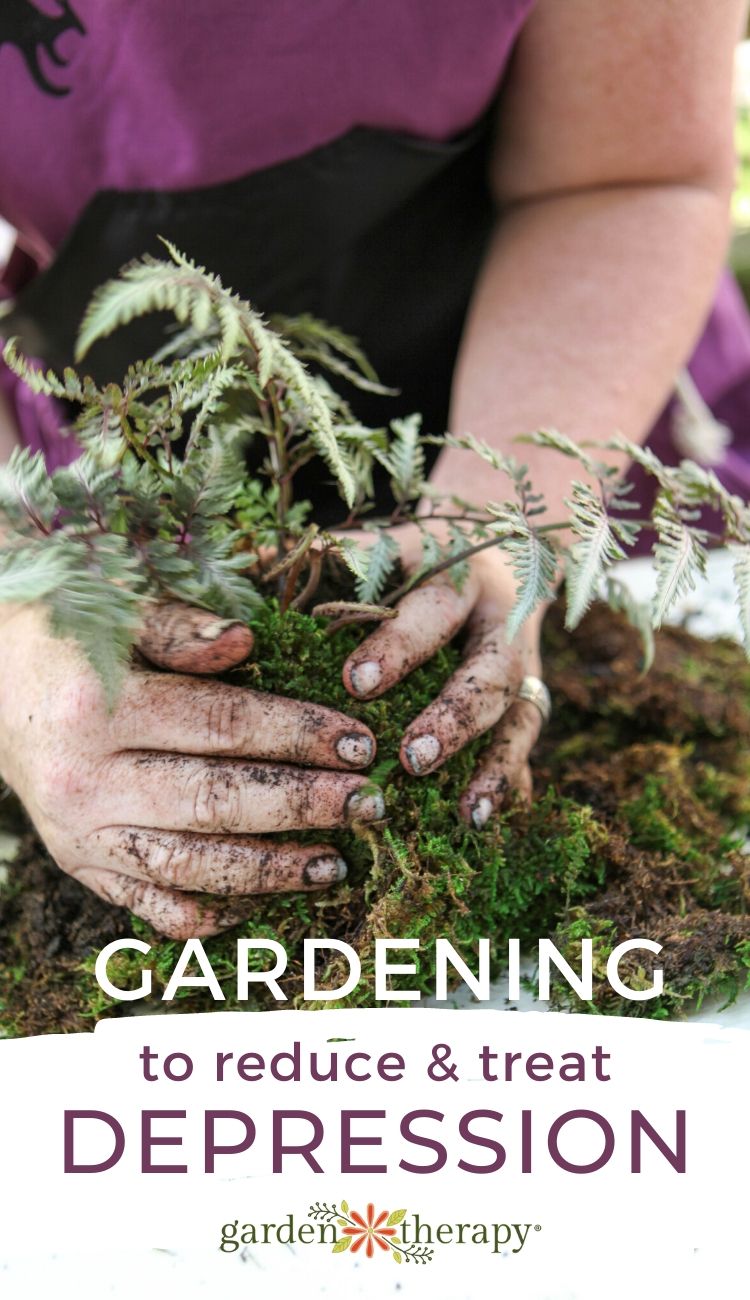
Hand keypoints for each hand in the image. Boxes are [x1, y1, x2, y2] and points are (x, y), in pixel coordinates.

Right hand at [0, 600, 380, 937]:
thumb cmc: (71, 640)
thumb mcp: (117, 614)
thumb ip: (179, 628)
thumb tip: (246, 641)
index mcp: (99, 709)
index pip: (220, 726)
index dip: (296, 734)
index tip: (357, 742)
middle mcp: (86, 781)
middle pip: (215, 801)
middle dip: (302, 806)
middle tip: (368, 804)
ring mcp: (83, 835)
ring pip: (190, 866)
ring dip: (270, 870)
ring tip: (335, 863)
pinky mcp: (83, 868)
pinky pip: (154, 906)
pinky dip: (212, 912)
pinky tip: (265, 899)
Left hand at [341, 524, 545, 827]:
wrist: (498, 555)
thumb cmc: (414, 558)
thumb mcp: (382, 546)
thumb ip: (329, 558)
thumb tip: (256, 558)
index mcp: (456, 574)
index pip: (431, 609)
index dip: (397, 646)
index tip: (354, 683)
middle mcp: (500, 620)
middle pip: (488, 669)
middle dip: (453, 715)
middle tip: (411, 759)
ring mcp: (525, 664)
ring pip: (519, 713)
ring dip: (494, 764)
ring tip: (466, 811)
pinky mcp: (529, 700)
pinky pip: (524, 747)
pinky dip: (509, 784)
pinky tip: (483, 822)